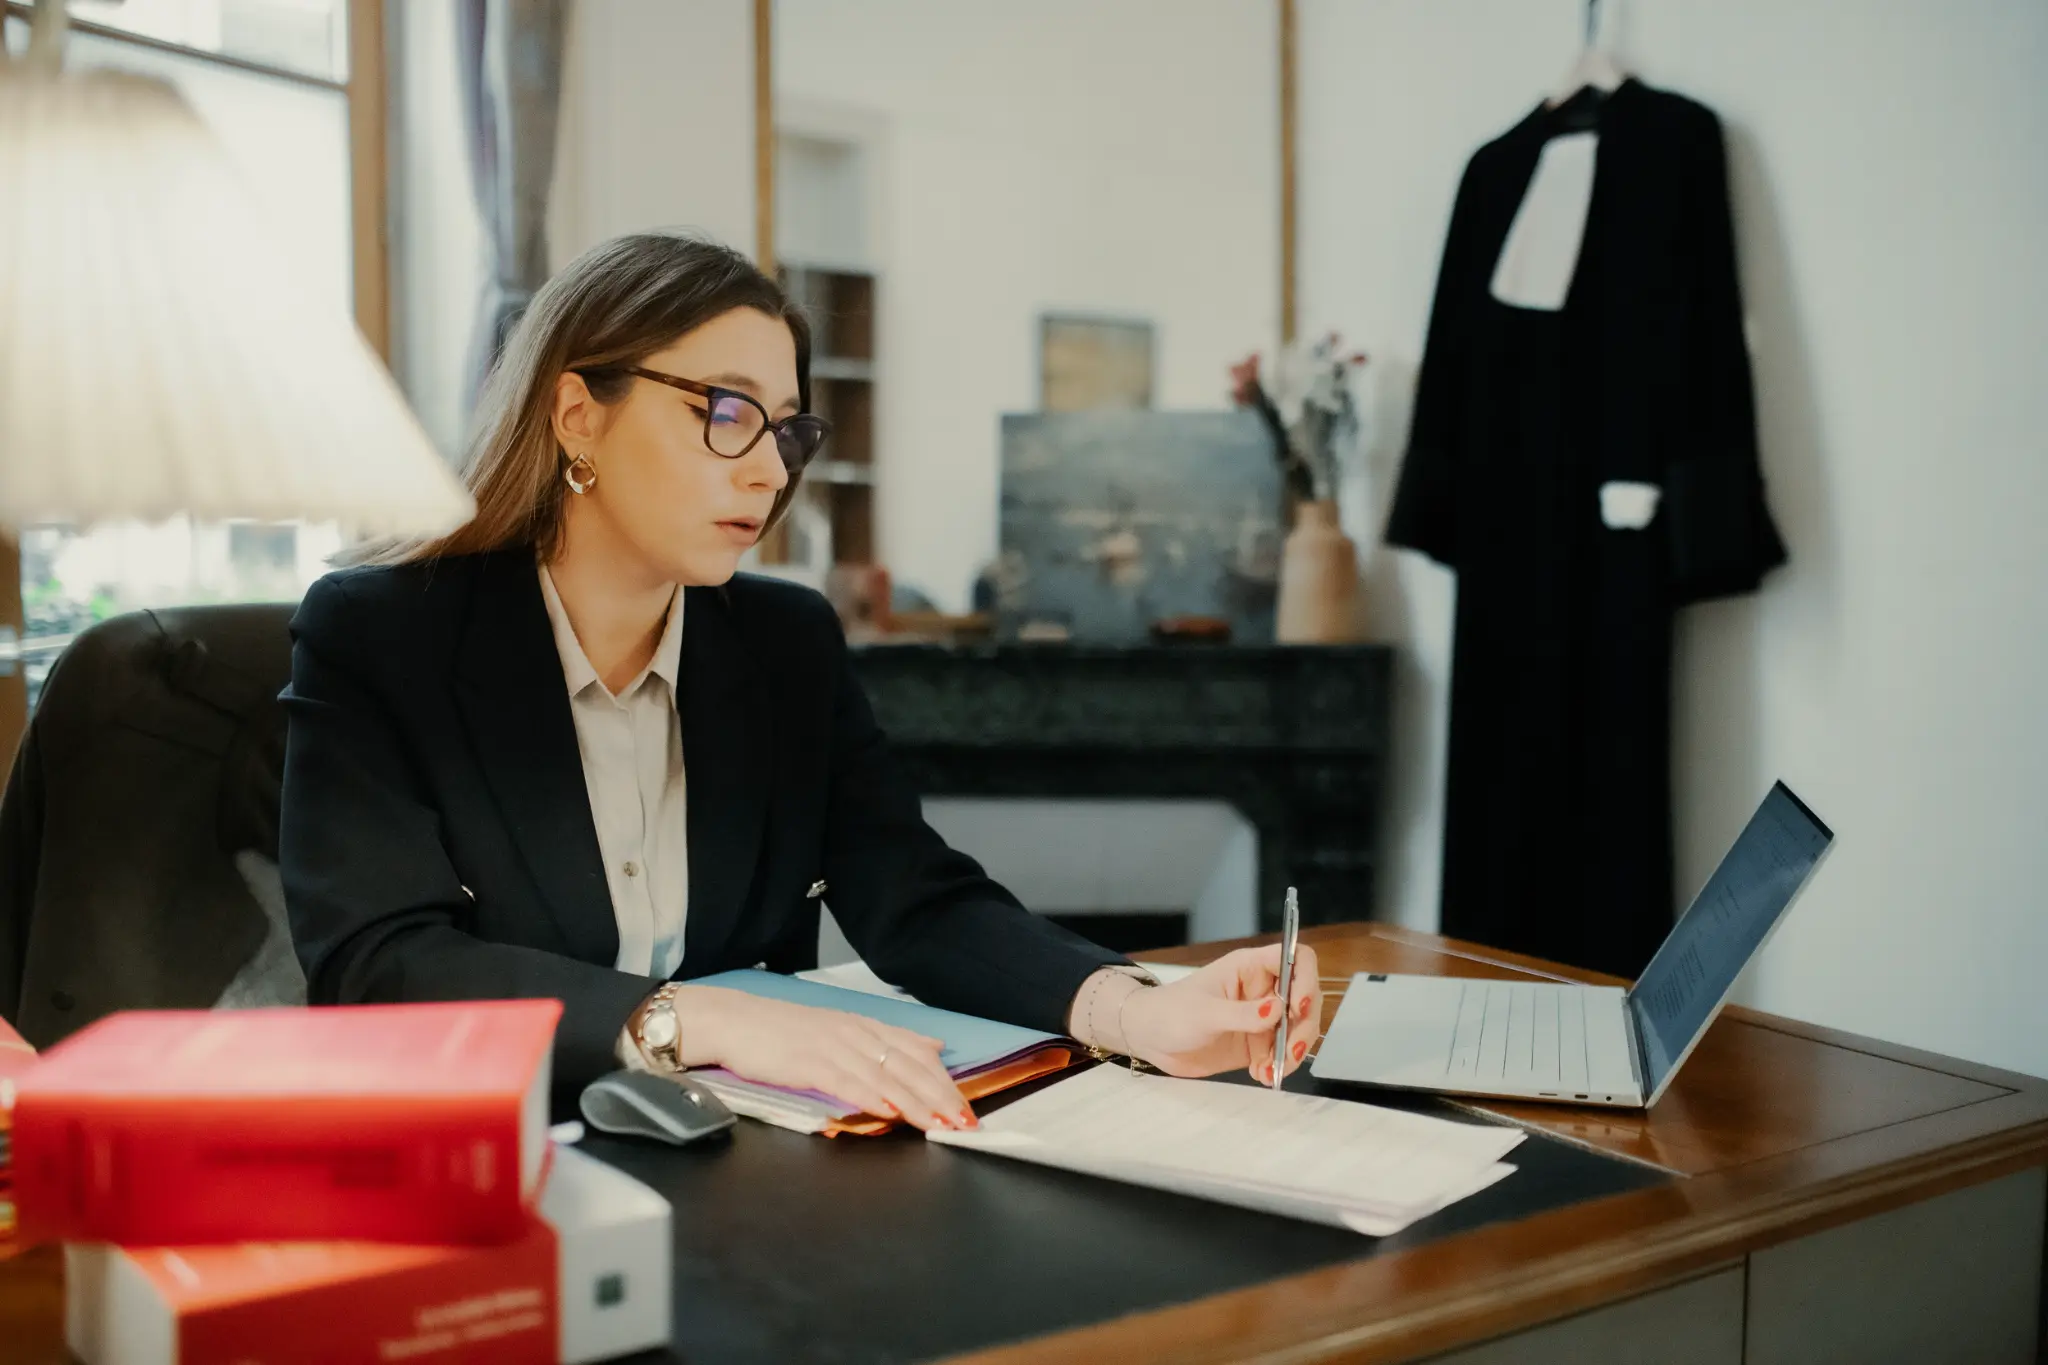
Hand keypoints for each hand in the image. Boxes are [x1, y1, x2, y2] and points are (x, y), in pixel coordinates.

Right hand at [672, 986, 976, 1131]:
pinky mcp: (809, 1063)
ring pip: (885, 1077)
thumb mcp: (843, 1029)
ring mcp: (833, 1047)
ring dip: (916, 1104)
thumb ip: (888, 1039)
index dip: (945, 1081)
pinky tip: (891, 1113)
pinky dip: (872, 1098)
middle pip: (909, 1067)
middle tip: (965, 1124)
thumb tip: (933, 1045)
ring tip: (939, 1125)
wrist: (734, 1021)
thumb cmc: (784, 1032)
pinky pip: (848, 1082)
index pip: (918, 1053)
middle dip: (941, 1098)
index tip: (967, 1108)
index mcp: (865, 1026)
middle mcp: (855, 1033)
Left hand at [1120, 945, 1321, 1082]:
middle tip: (1288, 1053)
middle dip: (1303, 1027)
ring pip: (1298, 1029)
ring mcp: (1262, 1017)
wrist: (1150, 1040)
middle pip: (1306, 999)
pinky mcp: (1257, 1043)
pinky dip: (1278, 1066)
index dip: (1305, 978)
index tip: (1299, 1007)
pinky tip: (1260, 1075)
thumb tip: (1279, 1010)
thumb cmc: (1169, 1012)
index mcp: (1250, 967)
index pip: (1295, 958)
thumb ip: (1242, 1014)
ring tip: (1270, 1072)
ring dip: (1292, 1052)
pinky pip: (1281, 1054)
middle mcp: (1263, 989)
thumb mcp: (1204, 1013)